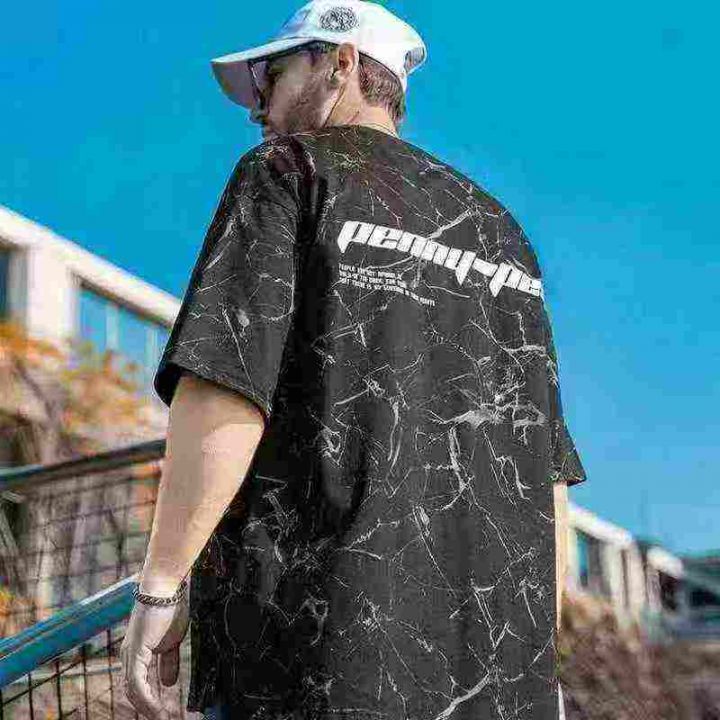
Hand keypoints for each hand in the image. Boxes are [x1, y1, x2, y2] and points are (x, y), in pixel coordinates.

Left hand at [119, 594, 189, 718]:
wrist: (166, 588)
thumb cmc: (170, 609)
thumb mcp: (172, 641)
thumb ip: (168, 662)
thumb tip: (169, 684)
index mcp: (136, 653)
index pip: (136, 684)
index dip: (147, 701)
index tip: (162, 713)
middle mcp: (128, 655)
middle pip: (131, 691)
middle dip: (146, 708)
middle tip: (161, 718)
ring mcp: (130, 654)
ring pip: (132, 690)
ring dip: (147, 707)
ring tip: (161, 717)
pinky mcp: (135, 651)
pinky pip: (137, 682)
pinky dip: (146, 698)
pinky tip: (157, 707)